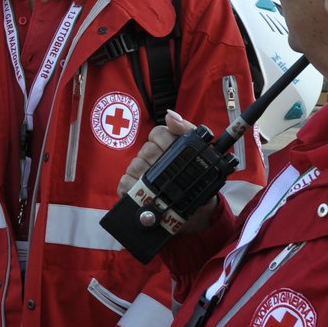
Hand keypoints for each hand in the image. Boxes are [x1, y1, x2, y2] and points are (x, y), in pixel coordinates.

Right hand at [116, 110, 219, 233]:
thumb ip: (188, 131)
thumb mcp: (203, 154)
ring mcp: (140, 172)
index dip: (164, 142)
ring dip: (146, 179)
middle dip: (158, 164)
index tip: (174, 155)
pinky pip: (124, 182)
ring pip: (134, 166)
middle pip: (145, 151)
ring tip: (160, 189)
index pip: (157, 133)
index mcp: (167, 145)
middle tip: (171, 176)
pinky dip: (131, 189)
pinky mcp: (131, 189)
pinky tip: (144, 196)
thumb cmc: (200, 180)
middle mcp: (152, 156)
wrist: (201, 211)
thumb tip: (171, 116)